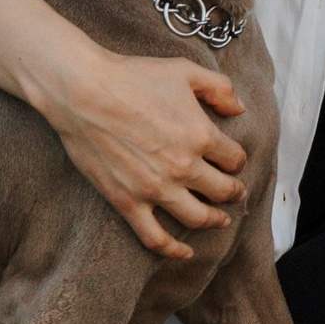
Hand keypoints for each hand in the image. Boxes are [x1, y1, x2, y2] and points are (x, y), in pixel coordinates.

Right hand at [39, 46, 249, 260]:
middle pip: (221, 190)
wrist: (84, 92)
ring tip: (220, 218)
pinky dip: (174, 250)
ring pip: (196, 217)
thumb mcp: (185, 70)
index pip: (234, 159)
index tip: (233, 160)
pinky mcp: (128, 202)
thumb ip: (219, 88)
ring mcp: (155, 189)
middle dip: (233, 191)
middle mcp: (183, 167)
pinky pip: (155, 238)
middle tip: (235, 192)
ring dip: (214, 220)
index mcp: (201, 135)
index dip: (237, 160)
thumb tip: (240, 108)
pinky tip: (186, 252)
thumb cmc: (133, 76)